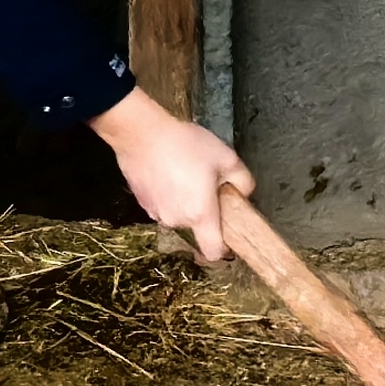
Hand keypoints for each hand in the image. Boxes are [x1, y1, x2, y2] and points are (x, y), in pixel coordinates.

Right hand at [90, 87, 250, 263]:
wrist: (141, 133)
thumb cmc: (184, 145)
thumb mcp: (226, 157)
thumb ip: (243, 180)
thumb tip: (243, 192)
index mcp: (200, 214)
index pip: (213, 252)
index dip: (222, 248)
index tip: (225, 231)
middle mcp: (177, 220)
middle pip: (196, 228)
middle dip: (203, 211)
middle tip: (205, 183)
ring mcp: (155, 213)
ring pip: (177, 215)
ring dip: (183, 202)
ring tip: (183, 173)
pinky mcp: (141, 202)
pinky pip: (161, 204)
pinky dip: (166, 194)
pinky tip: (166, 171)